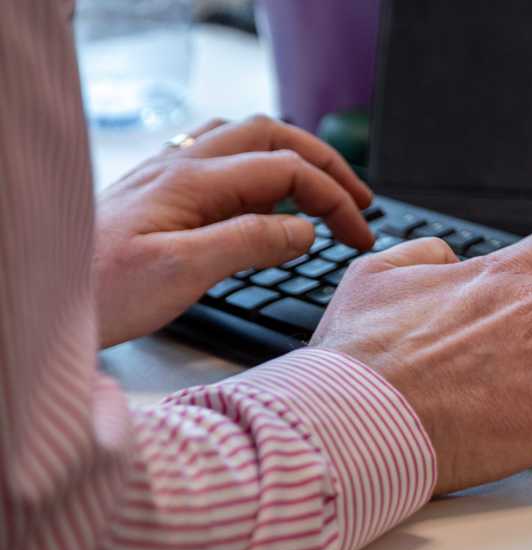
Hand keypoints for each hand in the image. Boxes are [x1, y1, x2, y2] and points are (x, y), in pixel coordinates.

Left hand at [93, 115, 373, 347]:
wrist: (41, 297)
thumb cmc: (102, 292)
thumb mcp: (185, 271)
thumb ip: (250, 242)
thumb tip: (304, 231)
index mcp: (194, 181)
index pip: (287, 170)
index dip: (333, 198)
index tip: (359, 235)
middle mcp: (181, 167)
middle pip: (273, 138)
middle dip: (325, 165)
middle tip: (358, 202)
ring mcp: (167, 176)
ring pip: (245, 140)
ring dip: (292, 158)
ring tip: (320, 190)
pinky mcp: (158, 194)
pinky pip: (219, 158)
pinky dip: (258, 168)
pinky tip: (261, 197)